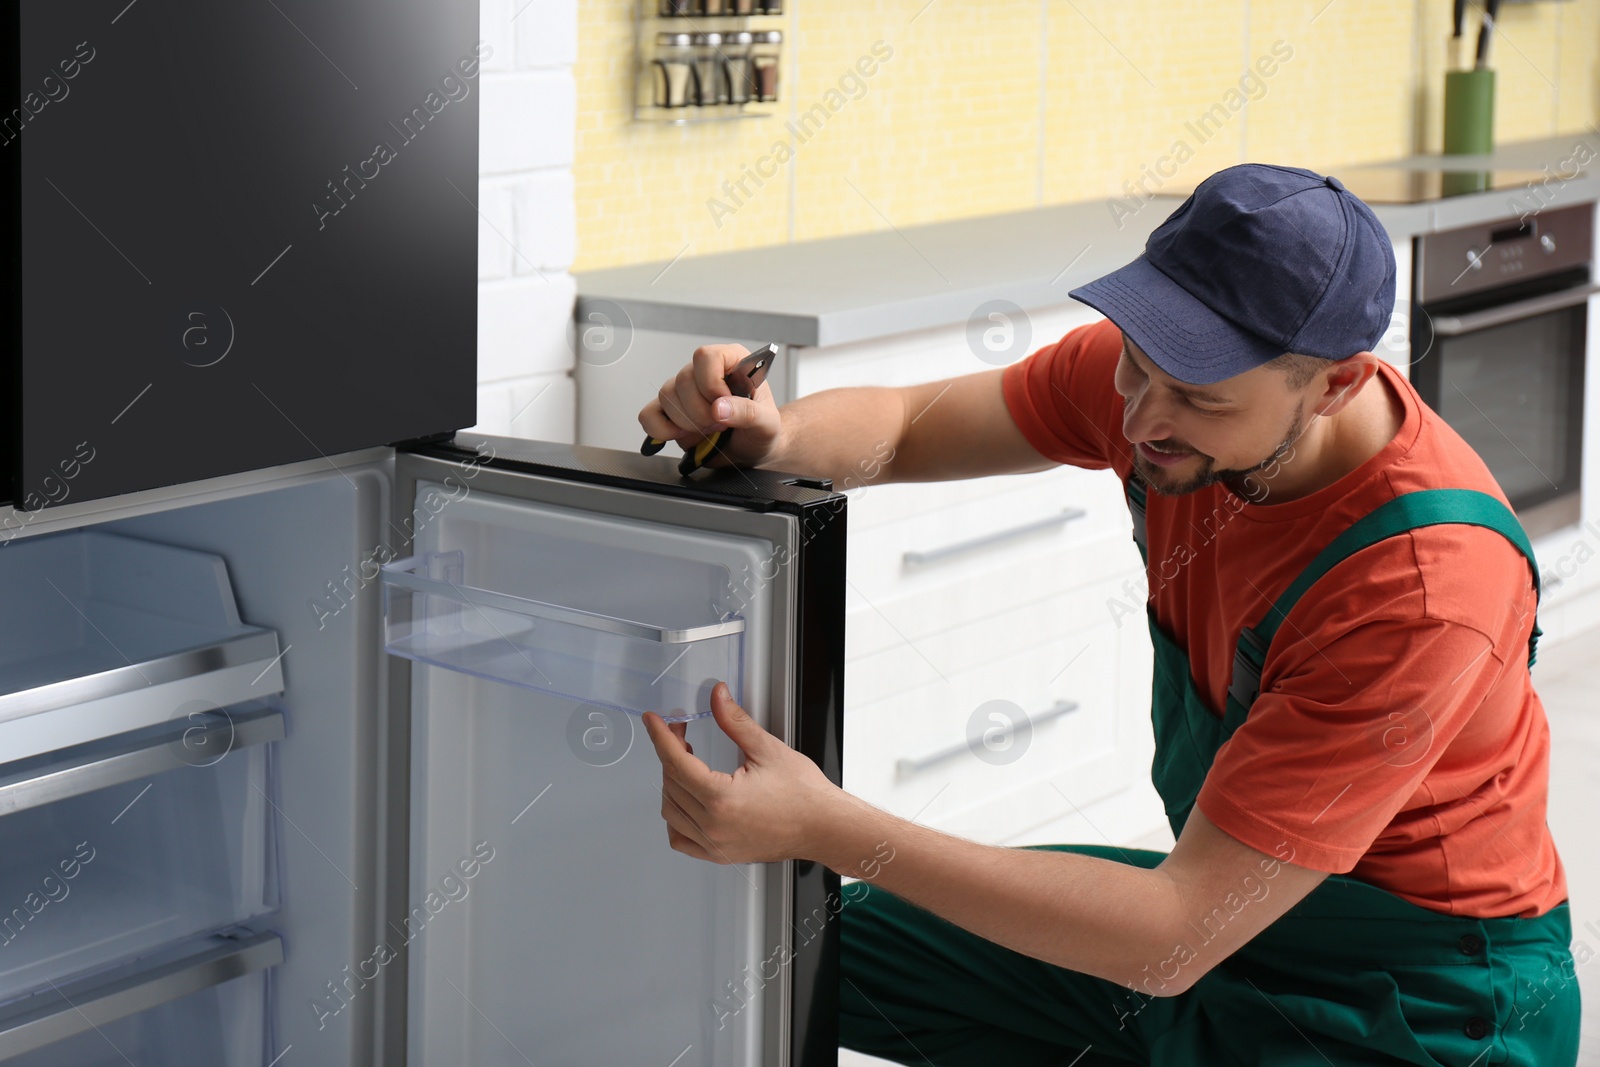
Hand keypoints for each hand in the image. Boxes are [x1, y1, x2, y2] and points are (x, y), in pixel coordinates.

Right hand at [637, 344, 783, 469]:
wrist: (753, 450)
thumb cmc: (762, 430)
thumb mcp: (767, 423)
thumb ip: (749, 413)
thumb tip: (719, 408)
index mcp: (731, 362)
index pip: (706, 356)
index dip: (711, 382)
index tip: (723, 403)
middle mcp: (704, 373)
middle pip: (683, 380)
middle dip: (701, 411)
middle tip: (721, 425)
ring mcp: (684, 392)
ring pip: (666, 396)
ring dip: (687, 422)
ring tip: (709, 430)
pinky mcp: (670, 413)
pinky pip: (649, 415)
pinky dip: (661, 429)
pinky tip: (682, 435)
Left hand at [643, 682, 837, 863]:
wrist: (824, 827)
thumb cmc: (805, 795)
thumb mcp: (768, 749)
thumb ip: (735, 722)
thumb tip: (717, 697)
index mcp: (722, 799)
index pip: (676, 763)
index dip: (661, 737)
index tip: (654, 722)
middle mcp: (714, 826)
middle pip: (671, 784)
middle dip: (671, 754)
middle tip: (682, 734)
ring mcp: (716, 844)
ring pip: (671, 812)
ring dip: (672, 784)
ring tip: (687, 764)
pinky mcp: (721, 854)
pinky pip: (682, 840)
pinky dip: (676, 819)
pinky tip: (686, 802)